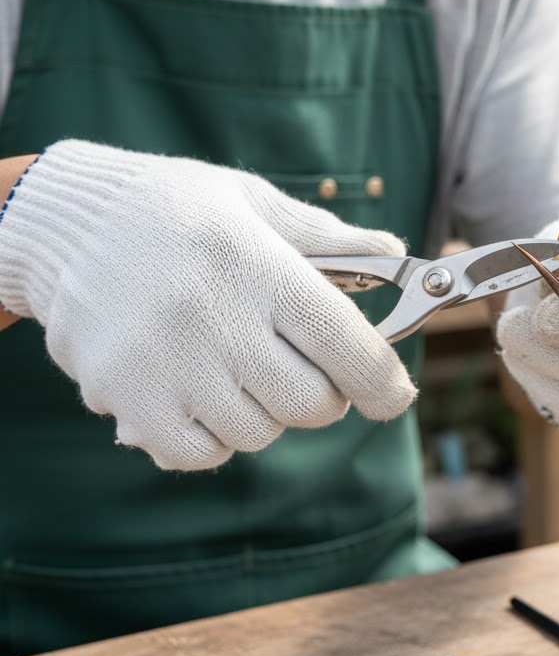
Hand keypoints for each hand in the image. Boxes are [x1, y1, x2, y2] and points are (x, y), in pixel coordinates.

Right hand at [0, 140, 415, 469]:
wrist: (64, 220)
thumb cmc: (174, 208)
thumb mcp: (253, 201)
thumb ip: (328, 236)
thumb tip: (396, 253)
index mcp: (258, 265)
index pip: (345, 344)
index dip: (382, 381)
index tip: (394, 395)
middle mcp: (214, 319)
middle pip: (309, 404)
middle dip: (325, 395)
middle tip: (309, 369)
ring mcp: (165, 365)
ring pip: (257, 433)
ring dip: (266, 412)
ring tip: (240, 366)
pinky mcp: (125, 399)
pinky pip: (199, 454)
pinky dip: (214, 437)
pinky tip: (203, 394)